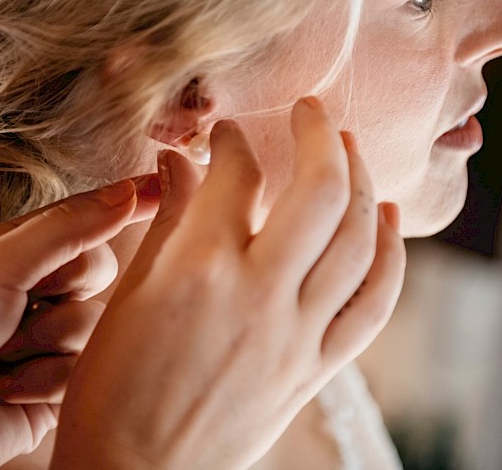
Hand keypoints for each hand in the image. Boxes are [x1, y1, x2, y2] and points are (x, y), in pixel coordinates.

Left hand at [0, 177, 157, 469]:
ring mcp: (45, 344)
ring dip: (45, 342)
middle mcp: (34, 294)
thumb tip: (128, 191)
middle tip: (23, 301)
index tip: (163, 188)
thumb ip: (67, 227)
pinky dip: (42, 381)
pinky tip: (2, 389)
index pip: (83, 219)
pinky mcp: (53, 392)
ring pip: (93, 325)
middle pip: (99, 271)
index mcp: (16, 253)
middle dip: (62, 288)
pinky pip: (82, 374)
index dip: (123, 204)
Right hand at [51, 97, 405, 469]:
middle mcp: (258, 293)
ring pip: (357, 239)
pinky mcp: (316, 368)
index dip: (234, 141)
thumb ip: (167, 222)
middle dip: (319, 134)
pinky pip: (373, 304)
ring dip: (361, 181)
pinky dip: (389, 255)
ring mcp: (296, 333)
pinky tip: (386, 217)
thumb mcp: (128, 296)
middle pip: (319, 191)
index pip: (237, 176)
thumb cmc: (112, 390)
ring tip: (350, 149)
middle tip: (310, 110)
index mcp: (198, 269)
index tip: (228, 133)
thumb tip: (181, 163)